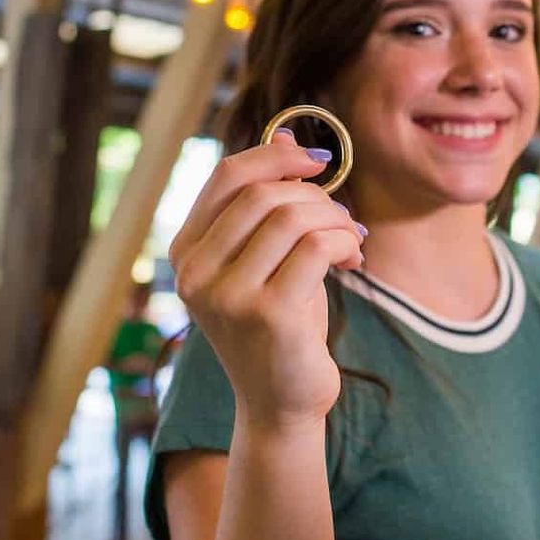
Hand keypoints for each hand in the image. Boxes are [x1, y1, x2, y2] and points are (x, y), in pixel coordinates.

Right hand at [169, 131, 365, 428]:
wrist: (282, 403)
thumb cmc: (279, 326)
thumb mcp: (264, 261)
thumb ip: (267, 208)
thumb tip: (288, 136)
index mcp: (186, 252)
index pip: (226, 176)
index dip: (275, 155)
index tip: (318, 161)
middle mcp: (195, 273)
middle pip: (263, 193)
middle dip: (315, 196)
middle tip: (343, 219)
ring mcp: (227, 295)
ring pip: (291, 217)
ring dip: (335, 220)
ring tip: (350, 241)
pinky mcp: (267, 314)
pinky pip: (316, 248)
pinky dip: (343, 242)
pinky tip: (353, 258)